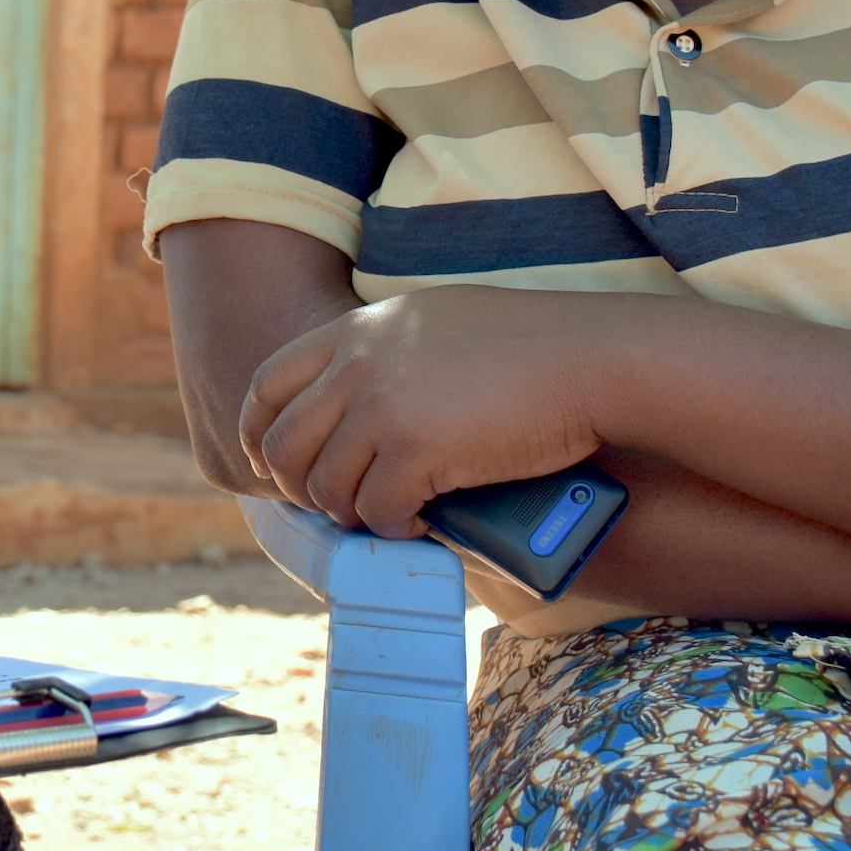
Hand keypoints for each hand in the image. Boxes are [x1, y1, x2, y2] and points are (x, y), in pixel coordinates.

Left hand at [239, 287, 607, 535]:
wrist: (590, 359)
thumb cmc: (529, 345)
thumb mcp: (435, 322)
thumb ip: (386, 351)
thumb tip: (355, 404)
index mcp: (356, 329)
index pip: (267, 384)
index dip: (260, 434)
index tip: (271, 466)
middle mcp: (356, 363)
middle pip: (284, 446)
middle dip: (302, 488)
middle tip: (339, 506)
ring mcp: (381, 406)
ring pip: (325, 489)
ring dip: (352, 513)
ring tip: (391, 515)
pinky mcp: (415, 451)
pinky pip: (376, 513)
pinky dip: (394, 529)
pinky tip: (421, 524)